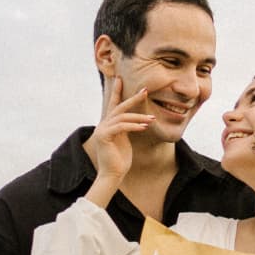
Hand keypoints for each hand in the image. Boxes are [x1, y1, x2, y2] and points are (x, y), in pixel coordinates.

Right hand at [84, 77, 152, 207]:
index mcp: (108, 124)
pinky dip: (133, 126)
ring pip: (122, 117)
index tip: (120, 78)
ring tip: (152, 119)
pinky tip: (144, 127)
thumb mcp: (125, 140)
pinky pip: (121, 127)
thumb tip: (137, 120)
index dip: (117, 91)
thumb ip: (127, 128)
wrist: (112, 175)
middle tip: (145, 90)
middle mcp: (103, 125)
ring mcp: (102, 130)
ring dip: (139, 117)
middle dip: (133, 98)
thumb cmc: (120, 160)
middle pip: (119, 107)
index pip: (113, 105)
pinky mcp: (103, 137)